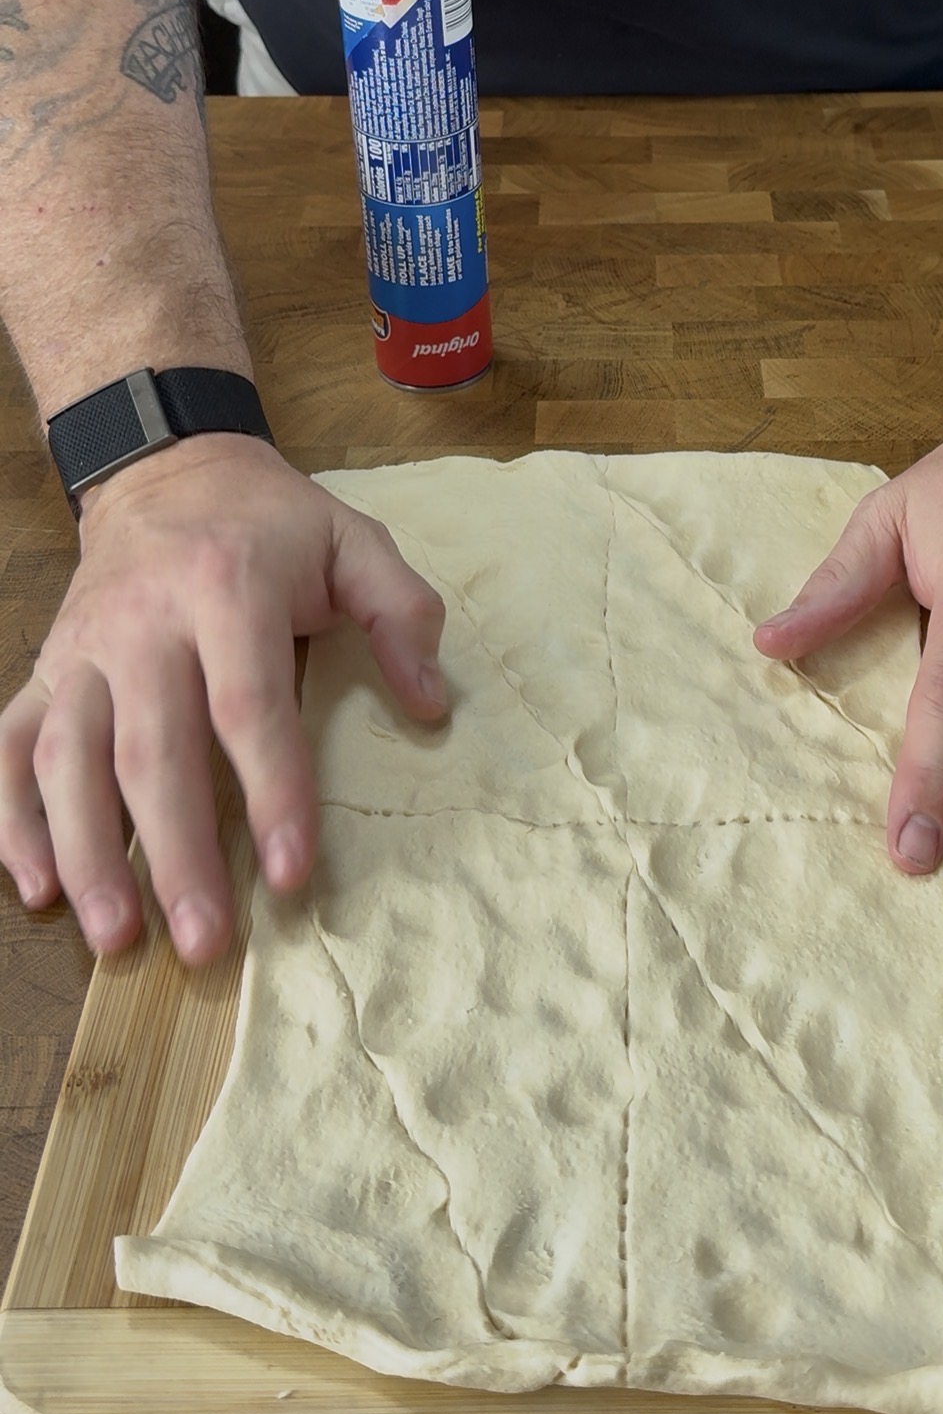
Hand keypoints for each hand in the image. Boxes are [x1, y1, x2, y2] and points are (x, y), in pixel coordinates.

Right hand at [0, 436, 446, 961]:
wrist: (166, 470)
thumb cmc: (270, 524)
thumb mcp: (353, 541)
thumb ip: (401, 614)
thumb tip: (431, 706)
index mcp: (226, 588)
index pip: (247, 706)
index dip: (270, 793)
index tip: (294, 874)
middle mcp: (141, 623)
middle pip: (150, 751)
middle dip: (174, 854)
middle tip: (205, 943)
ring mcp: (82, 650)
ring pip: (68, 759)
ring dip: (86, 853)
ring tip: (117, 937)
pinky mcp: (46, 669)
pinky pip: (12, 746)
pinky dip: (12, 817)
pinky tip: (35, 887)